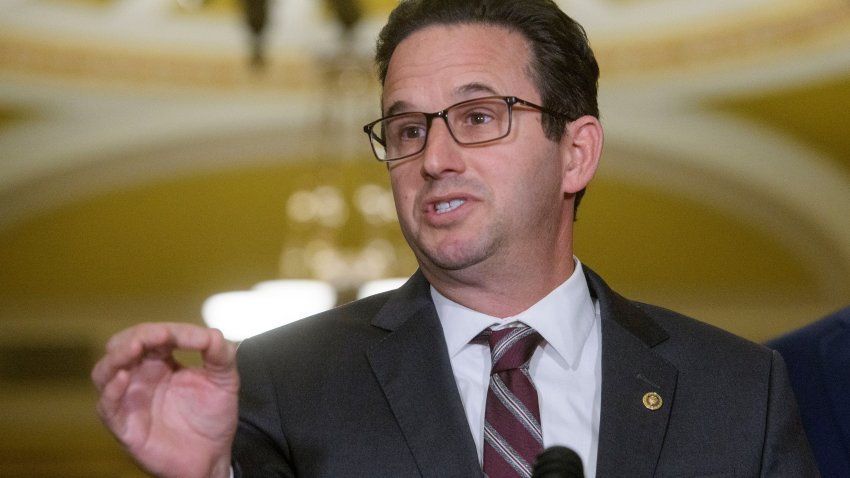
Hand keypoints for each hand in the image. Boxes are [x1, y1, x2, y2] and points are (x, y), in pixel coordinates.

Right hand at [92, 323, 238, 477]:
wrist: (212, 456)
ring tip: (134, 348)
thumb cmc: (213, 416)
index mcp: (162, 361)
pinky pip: (107, 406)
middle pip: (122, 346)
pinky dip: (111, 390)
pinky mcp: (125, 425)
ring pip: (104, 371)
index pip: (153, 335)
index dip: (165, 330)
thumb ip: (221, 354)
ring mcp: (130, 399)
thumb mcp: (224, 379)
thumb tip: (211, 333)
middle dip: (137, 336)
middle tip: (157, 335)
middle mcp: (141, 376)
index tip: (180, 334)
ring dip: (116, 356)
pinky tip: (124, 378)